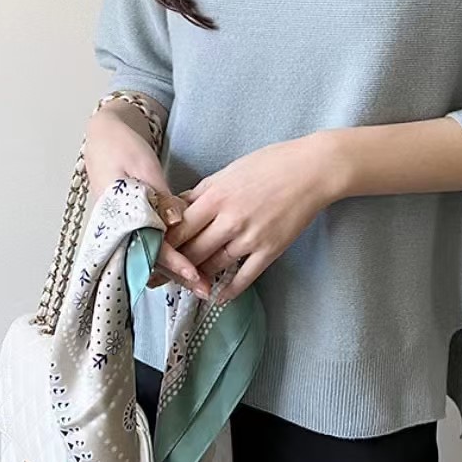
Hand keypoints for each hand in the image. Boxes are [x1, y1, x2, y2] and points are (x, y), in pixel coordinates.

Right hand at [84, 105, 211, 297]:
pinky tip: (191, 269)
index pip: (150, 246)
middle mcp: (118, 230)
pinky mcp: (132, 229)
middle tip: (206, 290)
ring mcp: (123, 231)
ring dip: (177, 273)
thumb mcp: (142, 167)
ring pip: (152, 259)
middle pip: (151, 261)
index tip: (195, 274)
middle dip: (179, 277)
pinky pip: (151, 248)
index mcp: (117, 215)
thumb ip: (160, 197)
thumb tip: (178, 220)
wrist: (104, 139)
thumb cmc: (122, 149)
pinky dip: (170, 260)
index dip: (174, 262)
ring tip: (203, 286)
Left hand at [165, 131, 343, 302]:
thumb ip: (203, 192)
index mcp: (215, 196)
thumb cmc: (271, 164)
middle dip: (173, 266)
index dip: (161, 243)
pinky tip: (217, 297)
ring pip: (213, 266)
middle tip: (158, 279)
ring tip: (184, 287)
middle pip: (191, 251)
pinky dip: (229, 290)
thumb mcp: (229, 171)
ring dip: (197, 279)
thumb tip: (178, 208)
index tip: (149, 254)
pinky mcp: (270, 250)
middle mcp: (229, 219)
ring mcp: (250, 237)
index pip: (178, 228)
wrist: (312, 170)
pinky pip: (244, 277)